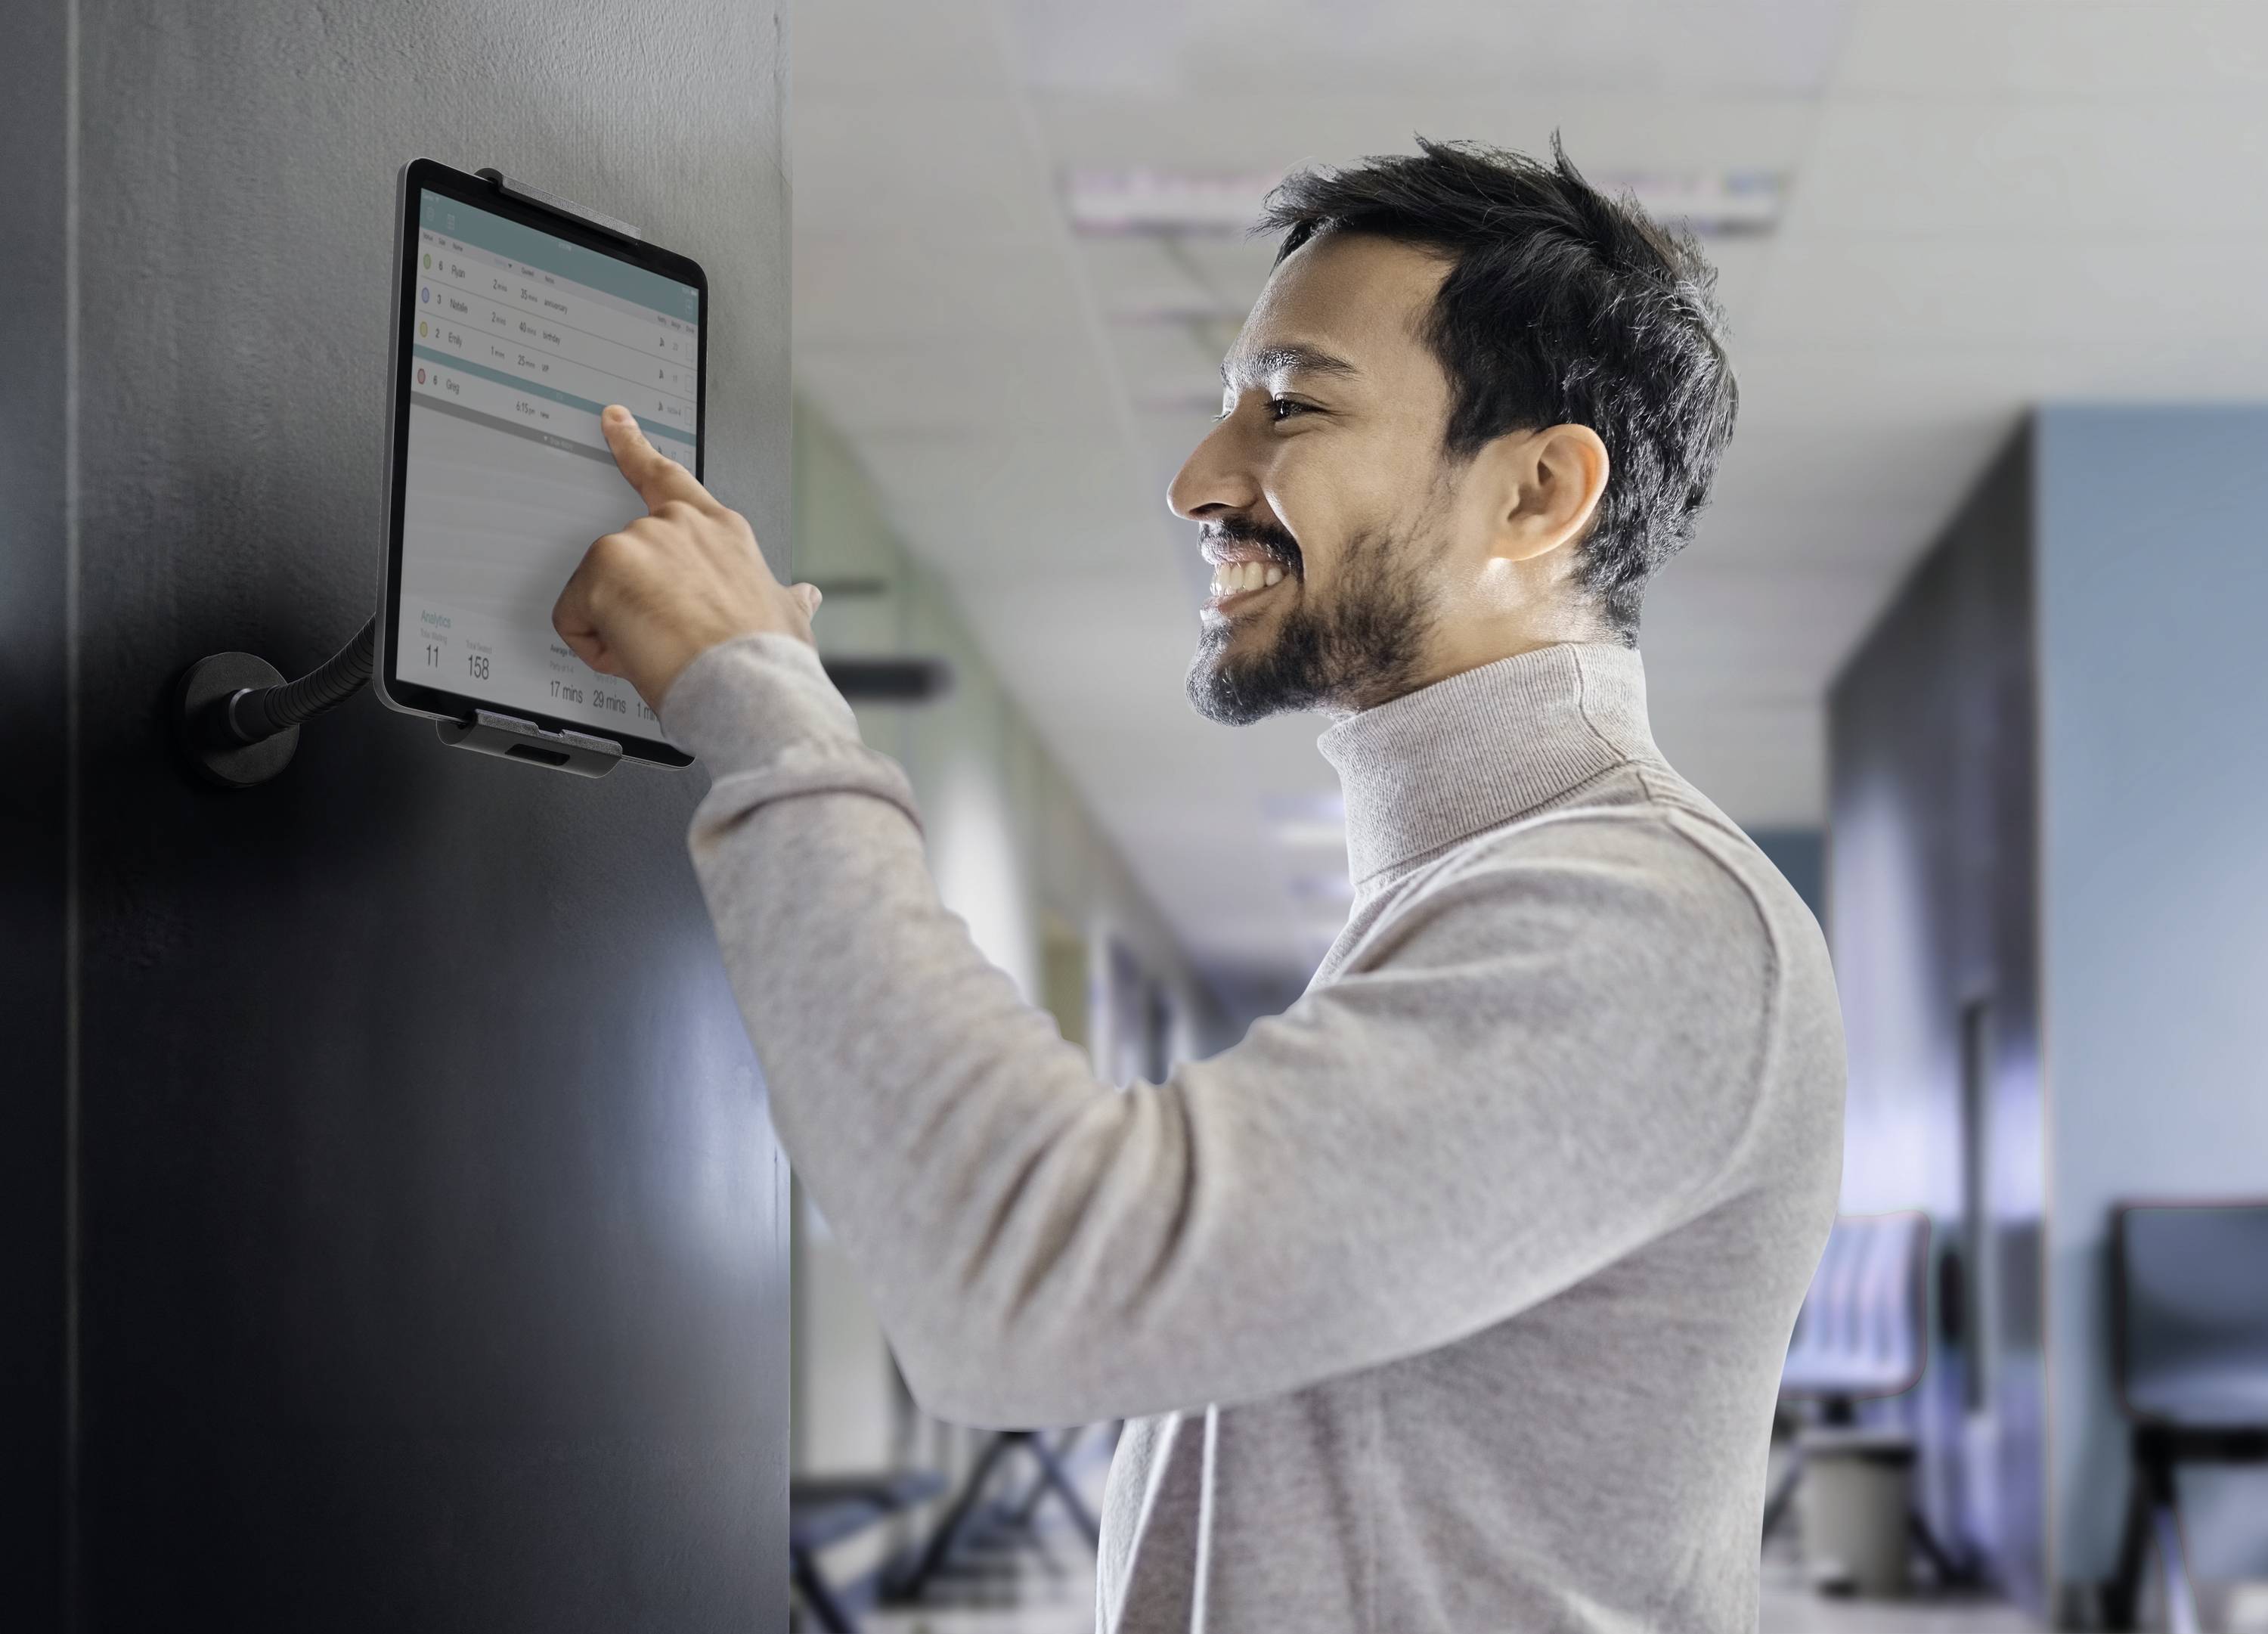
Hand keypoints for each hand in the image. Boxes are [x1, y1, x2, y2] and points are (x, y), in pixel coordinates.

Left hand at [552, 405, 821, 710]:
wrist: (749, 688)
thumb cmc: (768, 659)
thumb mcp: (787, 618)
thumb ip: (786, 598)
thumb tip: (805, 596)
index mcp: (722, 531)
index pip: (669, 478)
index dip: (634, 446)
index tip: (614, 421)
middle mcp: (679, 525)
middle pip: (625, 557)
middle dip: (633, 601)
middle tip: (672, 639)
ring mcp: (639, 540)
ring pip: (599, 590)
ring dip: (619, 626)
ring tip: (665, 652)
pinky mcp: (604, 568)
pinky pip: (574, 617)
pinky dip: (595, 645)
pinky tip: (636, 656)